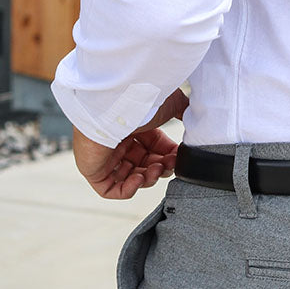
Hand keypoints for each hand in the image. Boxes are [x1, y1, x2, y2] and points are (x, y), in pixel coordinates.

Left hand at [73, 87, 188, 199]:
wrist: (119, 101)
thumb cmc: (144, 99)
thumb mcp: (173, 103)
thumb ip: (184, 112)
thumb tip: (196, 121)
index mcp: (135, 124)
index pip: (153, 147)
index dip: (168, 154)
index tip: (179, 157)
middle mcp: (119, 139)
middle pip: (143, 164)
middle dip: (160, 167)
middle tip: (170, 164)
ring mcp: (105, 155)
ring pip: (130, 177)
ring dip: (148, 178)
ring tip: (156, 170)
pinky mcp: (93, 169)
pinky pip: (111, 189)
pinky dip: (129, 189)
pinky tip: (140, 178)